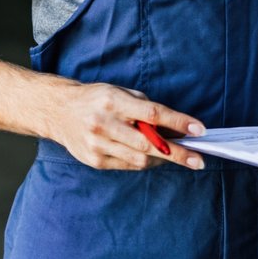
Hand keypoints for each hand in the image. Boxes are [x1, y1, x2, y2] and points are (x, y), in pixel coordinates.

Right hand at [46, 81, 205, 170]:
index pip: (152, 114)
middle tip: (199, 159)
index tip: (199, 130)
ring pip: (139, 159)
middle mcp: (104, 124)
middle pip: (149, 144)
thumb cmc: (97, 99)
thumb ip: (147, 109)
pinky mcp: (94, 160)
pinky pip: (127, 166)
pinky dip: (143, 162)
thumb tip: (176, 128)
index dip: (178, 123)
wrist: (58, 111)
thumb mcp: (122, 93)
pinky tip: (151, 157)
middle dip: (178, 153)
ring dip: (162, 159)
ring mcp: (97, 144)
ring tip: (178, 157)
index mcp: (114, 101)